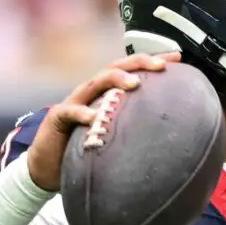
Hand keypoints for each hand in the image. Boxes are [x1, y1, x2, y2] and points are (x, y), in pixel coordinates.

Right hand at [26, 52, 180, 190]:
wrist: (47, 166)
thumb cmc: (85, 148)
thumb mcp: (114, 135)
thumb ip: (134, 130)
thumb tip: (172, 139)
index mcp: (106, 93)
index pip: (131, 71)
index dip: (152, 61)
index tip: (178, 58)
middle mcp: (92, 92)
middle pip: (116, 68)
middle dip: (139, 63)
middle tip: (161, 65)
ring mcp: (75, 102)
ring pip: (95, 82)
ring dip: (116, 80)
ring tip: (135, 84)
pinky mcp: (58, 117)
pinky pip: (70, 112)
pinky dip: (82, 113)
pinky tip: (93, 117)